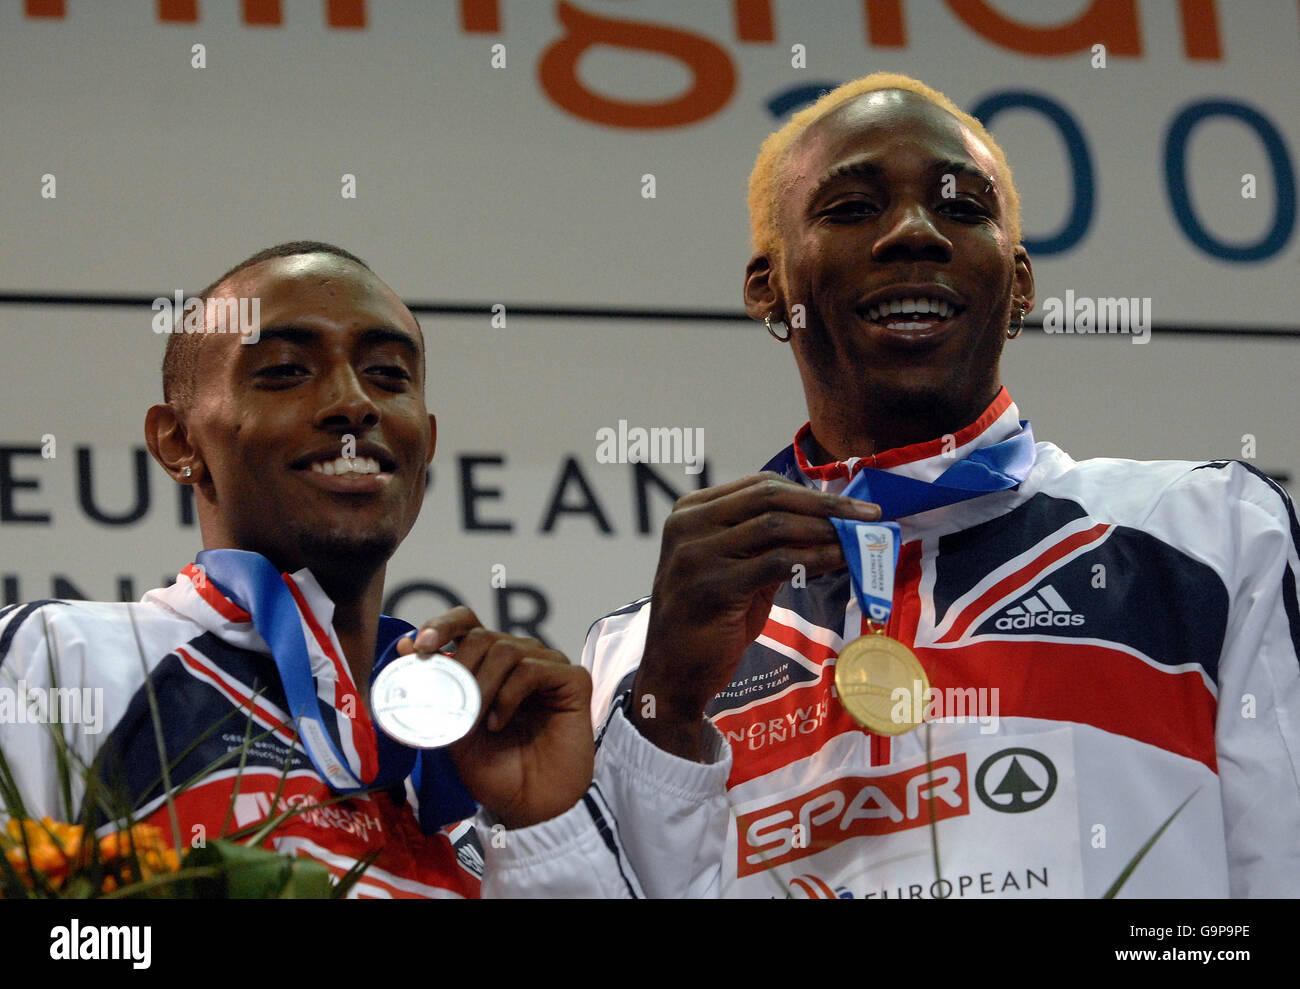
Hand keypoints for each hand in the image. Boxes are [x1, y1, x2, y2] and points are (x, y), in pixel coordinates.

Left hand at [396, 607, 593, 829]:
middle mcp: (520, 656)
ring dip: (481, 685)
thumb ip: (435, 690)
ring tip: (475, 720)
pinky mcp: (573, 680)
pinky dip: (509, 695)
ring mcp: (548, 666)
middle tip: (452, 703)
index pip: (467, 622)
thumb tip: (405, 648)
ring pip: (506, 649)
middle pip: (483, 635)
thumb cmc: (493, 769)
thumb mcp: (452, 729)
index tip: (420, 647)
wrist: (528, 806)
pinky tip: (499, 722)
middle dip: (459, 668)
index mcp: (489, 662)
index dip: (442, 626)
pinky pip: (533, 669)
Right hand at [634, 472, 879, 758]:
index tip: (849, 502)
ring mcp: (697, 555)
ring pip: (776, 525)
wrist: (674, 673)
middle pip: (769, 497)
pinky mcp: (713, 586)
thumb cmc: (709, 619)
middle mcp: (688, 525)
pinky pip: (776, 562)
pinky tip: (839, 561)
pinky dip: (815, 558)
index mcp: (690, 510)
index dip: (810, 491)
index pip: (760, 485)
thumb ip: (770, 543)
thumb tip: (831, 523)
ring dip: (825, 530)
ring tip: (858, 540)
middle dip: (826, 504)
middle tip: (868, 515)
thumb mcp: (737, 569)